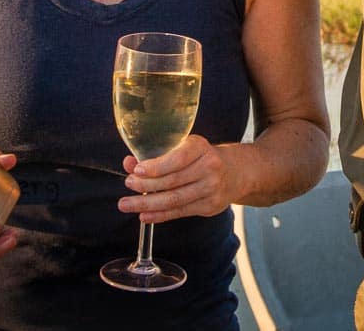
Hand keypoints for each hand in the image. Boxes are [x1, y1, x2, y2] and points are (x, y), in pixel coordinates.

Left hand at [119, 135, 236, 221]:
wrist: (236, 171)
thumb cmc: (203, 157)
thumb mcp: (185, 148)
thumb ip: (157, 155)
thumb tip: (128, 163)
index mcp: (201, 147)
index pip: (178, 158)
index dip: (156, 166)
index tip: (136, 170)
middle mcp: (210, 167)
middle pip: (173, 181)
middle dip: (145, 185)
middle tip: (128, 185)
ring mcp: (211, 189)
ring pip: (174, 200)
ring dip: (147, 203)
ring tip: (127, 204)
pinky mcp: (210, 206)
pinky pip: (180, 212)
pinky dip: (159, 215)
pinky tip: (144, 215)